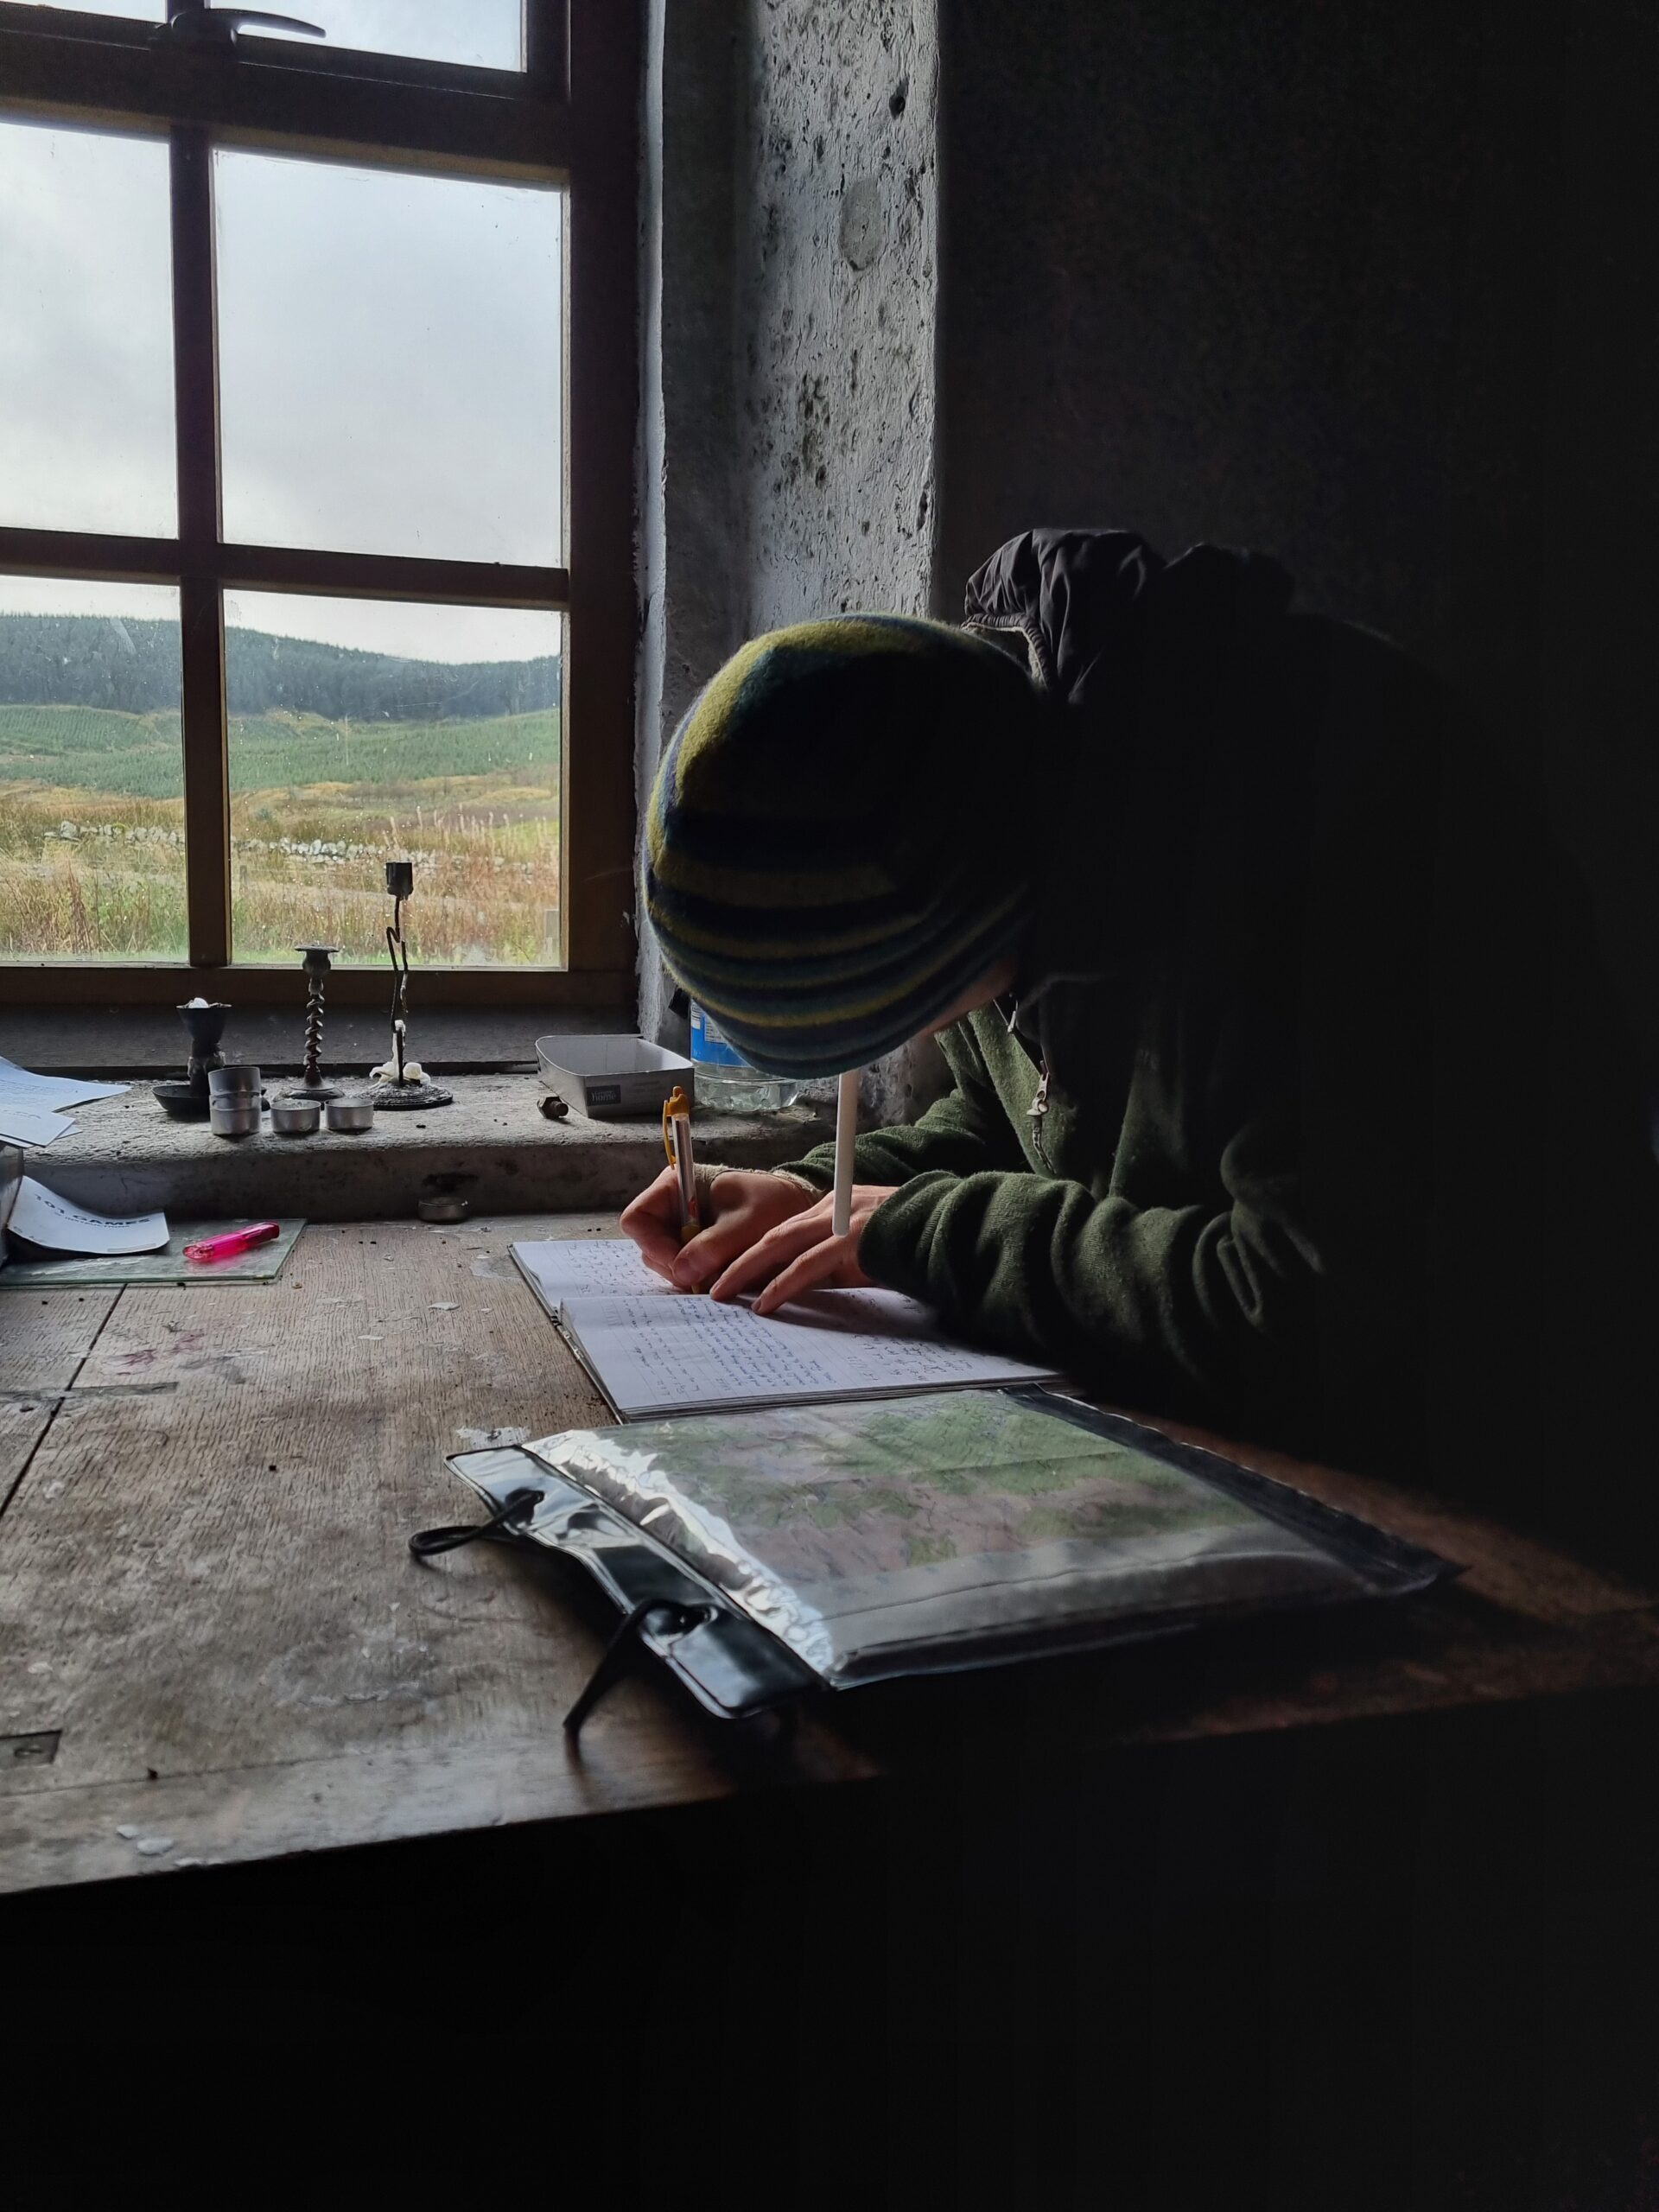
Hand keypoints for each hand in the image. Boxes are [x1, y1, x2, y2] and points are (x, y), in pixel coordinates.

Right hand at [619, 1166, 814, 1288]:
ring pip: (667, 1262)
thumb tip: (681, 1273)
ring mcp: (680, 1227)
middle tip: (705, 1278)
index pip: (637, 1219)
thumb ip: (711, 1247)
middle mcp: (671, 1207)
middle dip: (675, 1266)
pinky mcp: (694, 1246)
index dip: (653, 1245)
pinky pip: (685, 1268)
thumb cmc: (771, 1204)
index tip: (680, 1265)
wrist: (796, 1207)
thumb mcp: (745, 1225)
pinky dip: (701, 1276)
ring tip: (721, 1272)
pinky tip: (723, 1273)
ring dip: (690, 1274)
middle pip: (650, 1246)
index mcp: (674, 1186)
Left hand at [708, 1184, 897, 1314]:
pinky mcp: (851, 1242)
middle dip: (738, 1260)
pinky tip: (764, 1304)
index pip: (785, 1228)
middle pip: (772, 1234)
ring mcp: (841, 1223)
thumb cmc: (911, 1240)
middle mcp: (833, 1208)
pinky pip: (807, 1267)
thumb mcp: (867, 1241)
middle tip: (710, 1283)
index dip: (755, 1250)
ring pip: (780, 1247)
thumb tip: (804, 1282)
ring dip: (747, 1272)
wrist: (948, 1228)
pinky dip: (782, 1286)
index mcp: (835, 1204)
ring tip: (722, 1294)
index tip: (732, 1271)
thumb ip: (838, 1254)